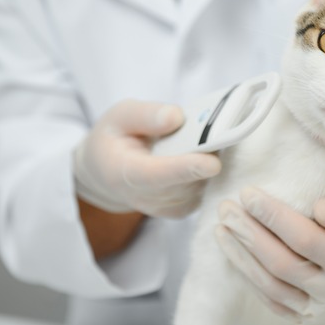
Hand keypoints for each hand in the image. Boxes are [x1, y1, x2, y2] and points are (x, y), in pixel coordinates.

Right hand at [73, 100, 221, 217]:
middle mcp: (141, 196)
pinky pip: (202, 191)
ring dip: (207, 160)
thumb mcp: (120, 115)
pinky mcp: (179, 209)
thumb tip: (177, 117)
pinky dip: (207, 170)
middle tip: (218, 129)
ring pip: (197, 186)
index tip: (212, 163)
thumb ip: (145, 114)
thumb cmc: (114, 139)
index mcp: (121, 171)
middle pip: (183, 181)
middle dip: (204, 156)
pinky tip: (201, 153)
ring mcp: (162, 207)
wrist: (107, 172)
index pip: (155, 175)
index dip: (184, 169)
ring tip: (203, 138)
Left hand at [215, 187, 324, 324]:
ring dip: (242, 257)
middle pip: (282, 266)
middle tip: (225, 207)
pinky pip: (276, 302)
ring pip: (273, 288)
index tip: (249, 193)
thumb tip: (317, 207)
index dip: (273, 217)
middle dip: (249, 235)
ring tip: (222, 228)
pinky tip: (236, 255)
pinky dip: (252, 279)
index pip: (306, 241)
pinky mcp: (317, 320)